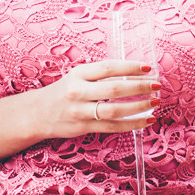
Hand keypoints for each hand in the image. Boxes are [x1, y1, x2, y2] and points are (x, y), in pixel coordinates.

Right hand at [41, 59, 159, 138]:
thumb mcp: (78, 76)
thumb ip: (101, 75)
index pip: (109, 68)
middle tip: (157, 85)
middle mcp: (78, 91)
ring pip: (115, 110)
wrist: (37, 113)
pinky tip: (146, 120)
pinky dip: (132, 124)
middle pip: (115, 89)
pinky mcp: (83, 127)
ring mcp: (80, 111)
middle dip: (140, 87)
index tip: (148, 67)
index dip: (130, 67)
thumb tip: (136, 74)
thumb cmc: (64, 91)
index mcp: (79, 73)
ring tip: (155, 103)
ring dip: (139, 106)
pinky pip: (112, 127)